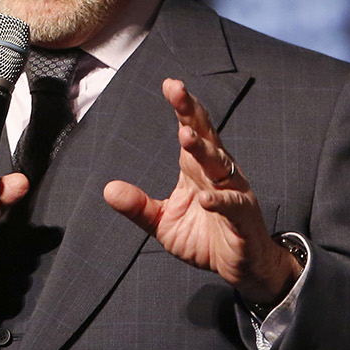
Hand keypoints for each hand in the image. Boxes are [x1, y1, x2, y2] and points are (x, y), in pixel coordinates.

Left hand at [103, 79, 300, 307]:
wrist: (242, 265)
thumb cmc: (204, 238)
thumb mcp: (163, 223)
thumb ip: (139, 207)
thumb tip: (108, 190)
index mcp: (197, 170)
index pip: (190, 131)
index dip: (182, 108)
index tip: (170, 84)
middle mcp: (217, 174)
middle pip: (205, 137)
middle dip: (191, 113)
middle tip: (177, 90)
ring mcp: (233, 193)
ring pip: (219, 165)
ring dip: (203, 150)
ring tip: (185, 136)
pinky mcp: (242, 218)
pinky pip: (231, 206)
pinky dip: (219, 201)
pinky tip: (205, 198)